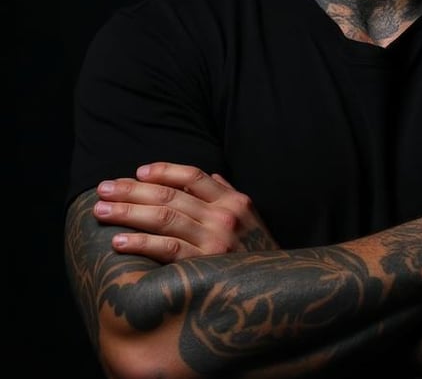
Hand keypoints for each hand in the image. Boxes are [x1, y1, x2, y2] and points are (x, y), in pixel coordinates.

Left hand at [93, 162, 278, 261]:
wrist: (276, 292)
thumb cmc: (257, 255)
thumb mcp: (251, 220)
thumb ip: (229, 196)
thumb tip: (212, 177)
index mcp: (234, 202)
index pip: (193, 176)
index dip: (163, 171)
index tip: (138, 172)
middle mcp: (224, 216)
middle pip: (170, 195)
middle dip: (132, 190)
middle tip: (104, 189)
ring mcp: (214, 241)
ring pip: (163, 218)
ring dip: (127, 212)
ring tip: (102, 210)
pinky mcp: (203, 265)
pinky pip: (165, 250)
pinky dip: (139, 243)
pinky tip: (118, 241)